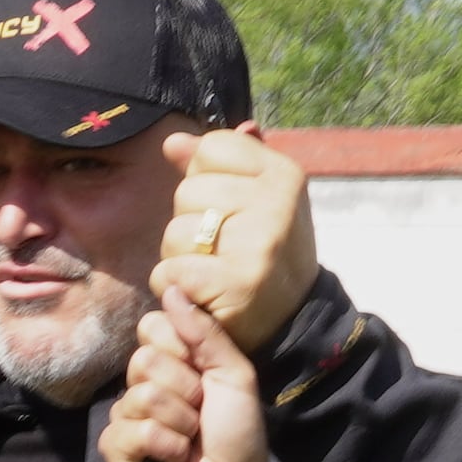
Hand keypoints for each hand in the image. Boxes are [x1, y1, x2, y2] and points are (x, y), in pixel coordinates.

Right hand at [104, 272, 296, 461]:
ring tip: (190, 442)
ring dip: (179, 422)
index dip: (181, 349)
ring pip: (140, 395)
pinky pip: (131, 430)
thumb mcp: (233, 374)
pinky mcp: (115, 451)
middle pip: (144, 359)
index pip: (152, 327)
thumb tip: (172, 286)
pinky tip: (173, 461)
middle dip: (185, 389)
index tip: (203, 375)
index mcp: (170, 364)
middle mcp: (143, 386)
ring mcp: (126, 418)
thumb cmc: (237, 435)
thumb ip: (203, 331)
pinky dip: (164, 446)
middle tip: (200, 414)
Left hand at [158, 127, 316, 352]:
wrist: (291, 319)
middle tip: (221, 248)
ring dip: (179, 257)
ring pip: (175, 232)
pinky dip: (173, 286)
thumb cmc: (262, 252)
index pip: (211, 148)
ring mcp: (259, 242)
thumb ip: (212, 167)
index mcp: (282, 173)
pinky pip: (170, 271)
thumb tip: (173, 143)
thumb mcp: (253, 199)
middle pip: (187, 191)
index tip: (229, 209)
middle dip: (190, 223)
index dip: (205, 179)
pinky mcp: (238, 282)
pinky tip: (200, 292)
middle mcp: (276, 202)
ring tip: (212, 270)